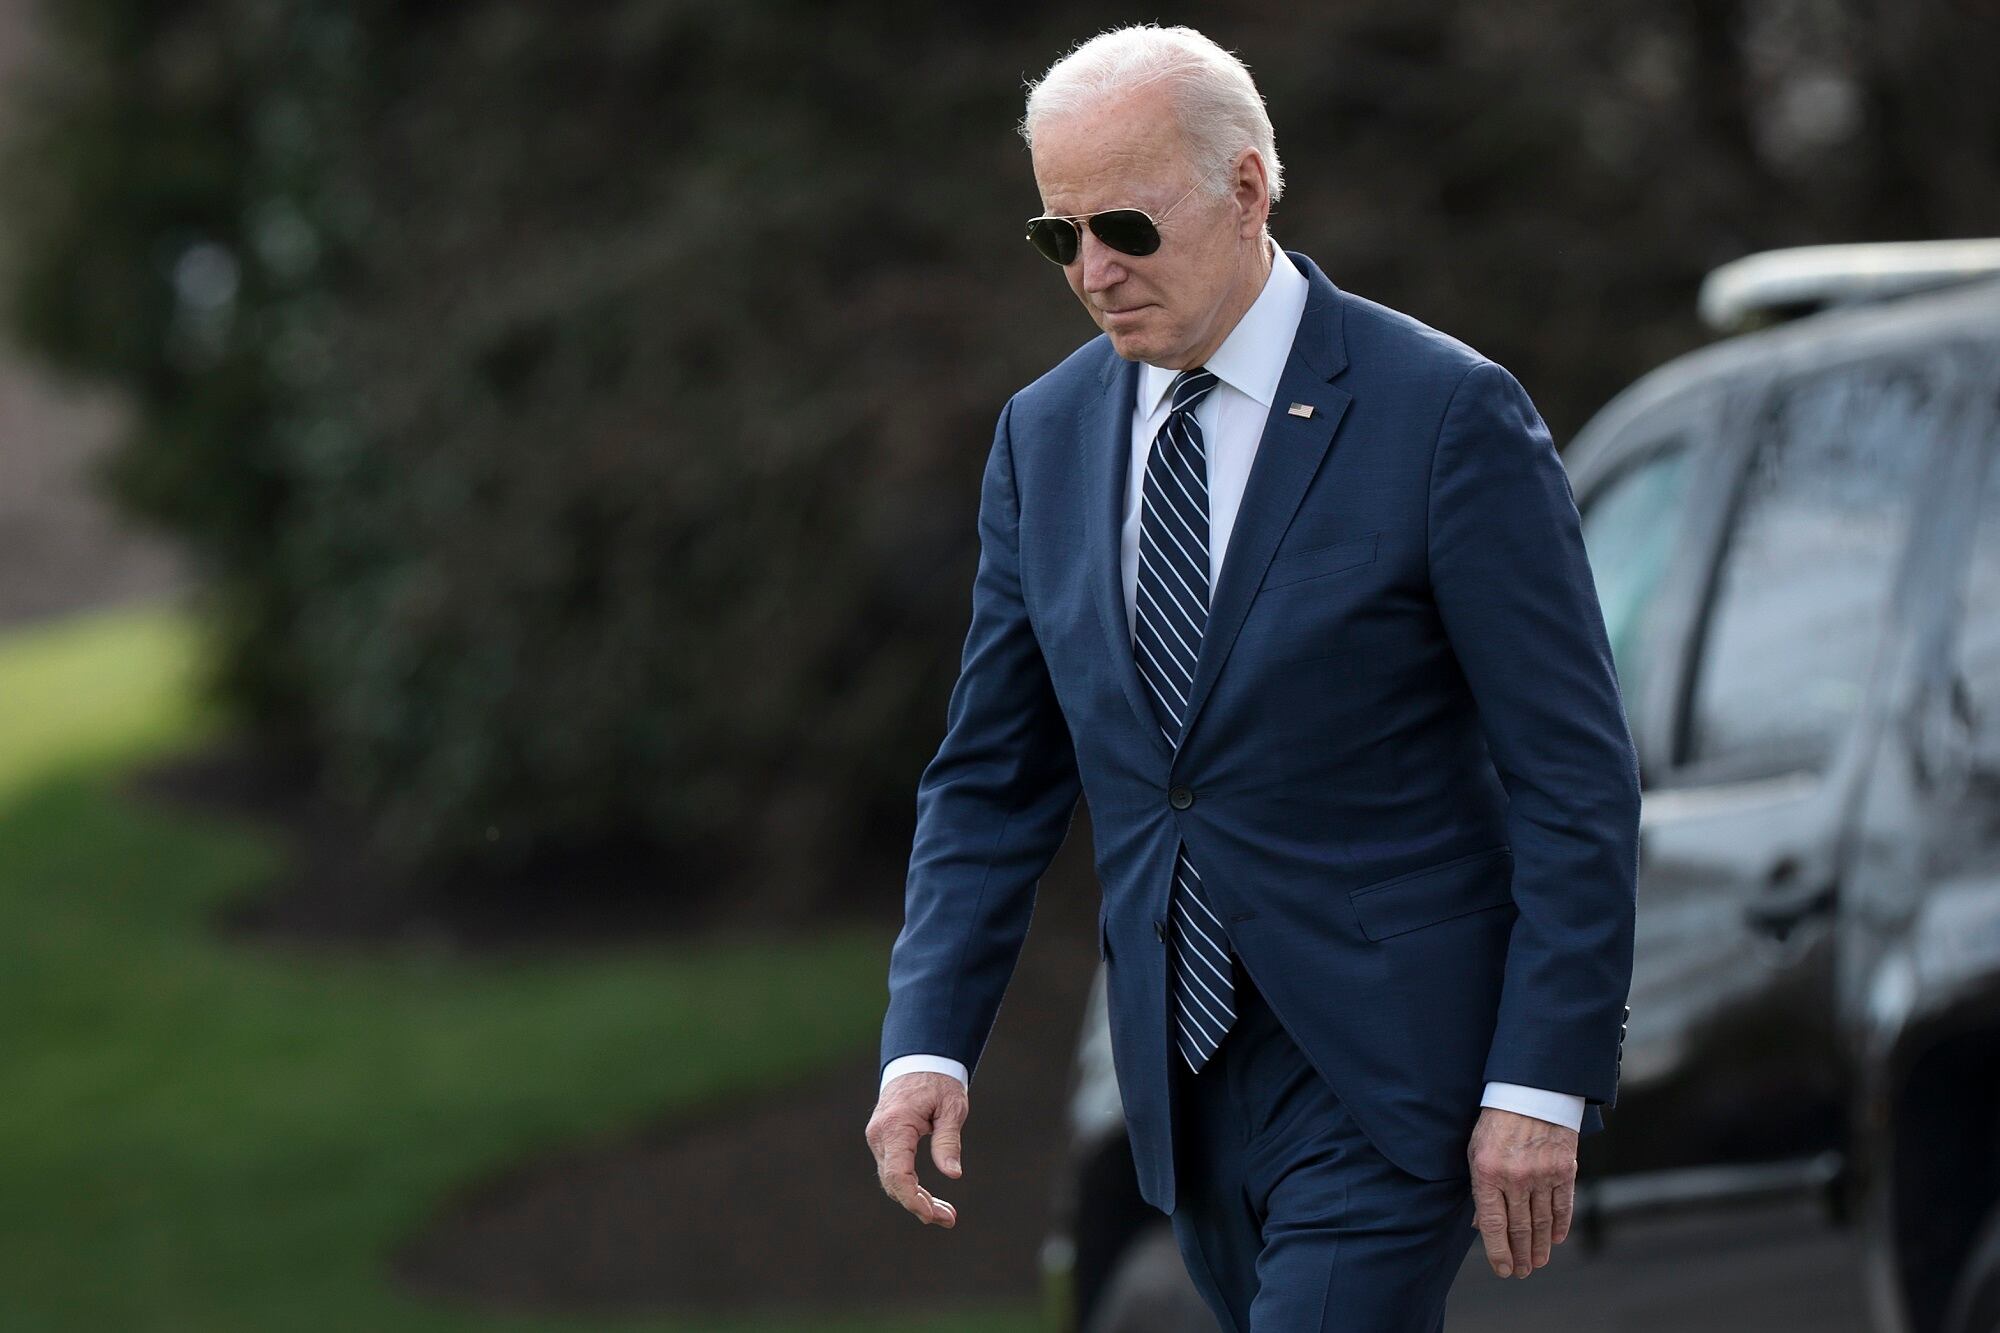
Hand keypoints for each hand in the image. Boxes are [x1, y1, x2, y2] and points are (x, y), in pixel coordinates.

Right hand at [866, 1070, 967, 1228]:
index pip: (898, 1175)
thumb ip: (948, 1141)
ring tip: (946, 1214)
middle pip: (894, 1183)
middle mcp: (880, 1135)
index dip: (914, 1200)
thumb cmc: (938, 1082)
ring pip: (893, 1180)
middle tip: (950, 1219)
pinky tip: (929, 1200)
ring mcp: (878, 1139)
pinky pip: (894, 1170)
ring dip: (916, 1199)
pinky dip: (910, 1187)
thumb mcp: (952, 1108)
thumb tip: (953, 1175)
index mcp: (895, 1126)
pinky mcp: (883, 1141)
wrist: (919, 1061)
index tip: (935, 1215)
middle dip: (920, 1206)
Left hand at [1467, 1105, 1577, 1277]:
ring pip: (1542, 1222)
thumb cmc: (1496, 1122)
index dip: (1498, 1251)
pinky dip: (1560, 1225)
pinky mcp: (1564, 1169)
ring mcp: (1542, 1174)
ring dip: (1540, 1246)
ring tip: (1537, 1263)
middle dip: (1520, 1254)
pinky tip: (1556, 1239)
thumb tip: (1482, 1226)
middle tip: (1522, 1272)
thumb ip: (1480, 1189)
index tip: (1503, 1270)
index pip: (1493, 1224)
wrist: (1530, 1092)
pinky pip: (1563, 1206)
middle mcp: (1515, 1177)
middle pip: (1519, 1227)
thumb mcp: (1476, 1152)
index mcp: (1487, 1172)